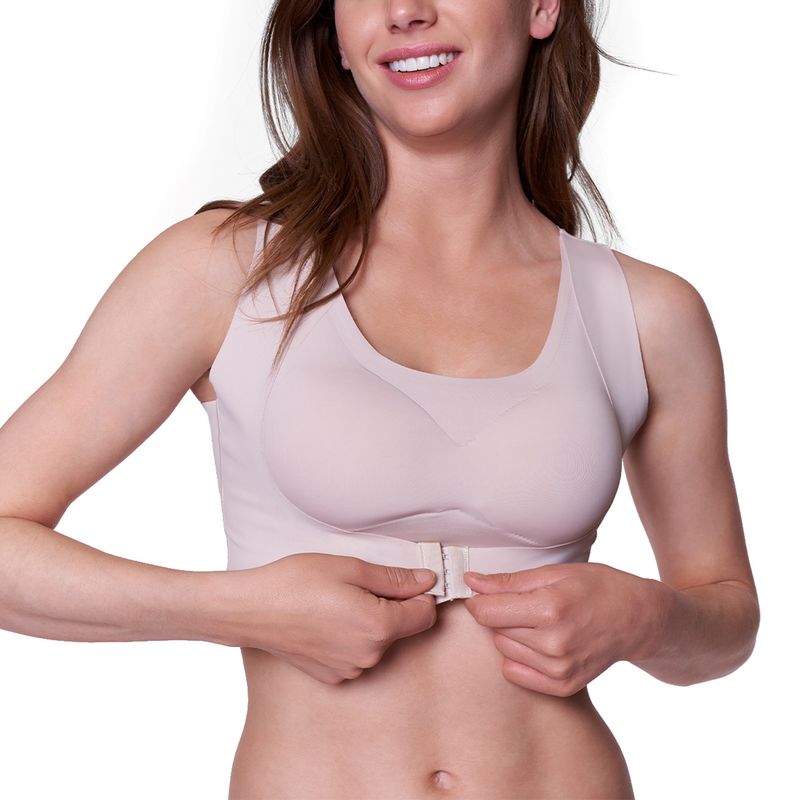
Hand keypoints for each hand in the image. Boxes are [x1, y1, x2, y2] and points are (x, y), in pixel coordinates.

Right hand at [216, 553, 437, 684]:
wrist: (251, 610)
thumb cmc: (296, 582)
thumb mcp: (350, 568)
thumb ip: (394, 578)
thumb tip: (426, 581)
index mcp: (378, 627)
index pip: (425, 614)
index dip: (420, 593)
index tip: (405, 579)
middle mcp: (369, 655)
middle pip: (402, 628)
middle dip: (391, 605)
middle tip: (358, 584)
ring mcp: (350, 669)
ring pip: (378, 641)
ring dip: (370, 621)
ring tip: (337, 601)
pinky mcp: (332, 676)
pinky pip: (357, 653)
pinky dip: (350, 637)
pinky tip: (326, 620)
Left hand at [462, 562, 654, 696]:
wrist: (636, 619)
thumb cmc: (597, 588)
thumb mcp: (554, 572)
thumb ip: (509, 581)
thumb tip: (471, 582)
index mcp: (549, 609)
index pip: (486, 612)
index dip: (479, 600)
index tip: (483, 593)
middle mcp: (553, 643)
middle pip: (494, 631)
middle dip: (501, 615)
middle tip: (526, 604)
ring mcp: (559, 669)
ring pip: (504, 650)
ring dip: (511, 635)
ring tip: (538, 622)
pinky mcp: (563, 686)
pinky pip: (516, 673)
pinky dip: (520, 658)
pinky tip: (539, 643)